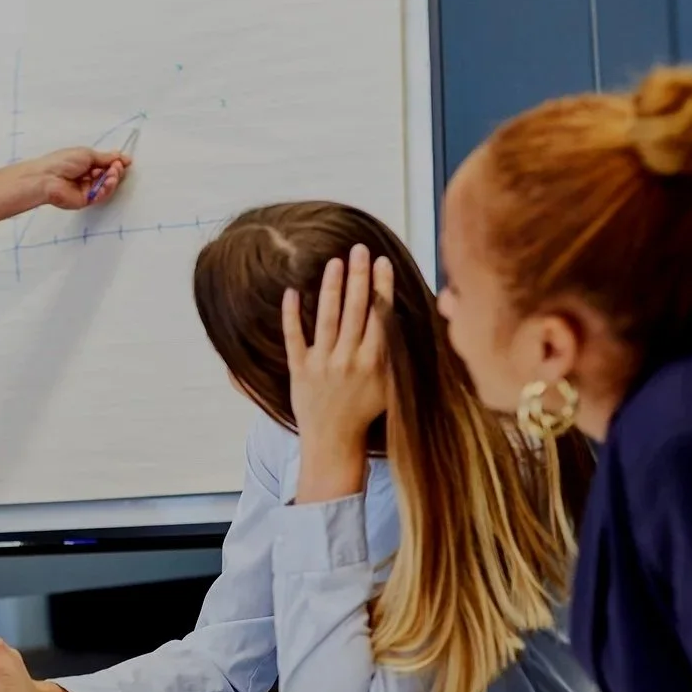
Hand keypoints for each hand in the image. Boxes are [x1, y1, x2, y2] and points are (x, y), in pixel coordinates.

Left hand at [27, 146, 132, 210]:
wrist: (47, 178)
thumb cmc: (64, 161)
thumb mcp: (87, 154)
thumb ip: (106, 158)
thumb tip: (124, 157)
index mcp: (85, 164)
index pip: (105, 164)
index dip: (115, 163)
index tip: (125, 160)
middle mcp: (87, 176)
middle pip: (108, 176)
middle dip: (115, 170)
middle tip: (117, 166)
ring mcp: (87, 190)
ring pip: (106, 186)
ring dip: (113, 179)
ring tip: (112, 173)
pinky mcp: (86, 200)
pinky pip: (101, 196)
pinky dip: (107, 189)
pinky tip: (108, 182)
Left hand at [284, 245, 391, 500]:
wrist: (334, 442)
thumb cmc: (366, 412)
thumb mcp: (389, 385)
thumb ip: (393, 352)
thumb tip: (399, 316)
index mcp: (375, 362)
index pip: (380, 316)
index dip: (381, 287)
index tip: (382, 262)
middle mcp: (349, 360)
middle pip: (355, 311)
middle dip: (359, 277)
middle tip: (359, 249)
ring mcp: (322, 364)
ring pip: (327, 319)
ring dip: (332, 288)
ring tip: (334, 261)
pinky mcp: (299, 370)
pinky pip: (294, 338)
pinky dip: (292, 316)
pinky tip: (292, 291)